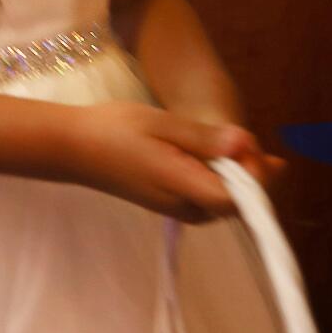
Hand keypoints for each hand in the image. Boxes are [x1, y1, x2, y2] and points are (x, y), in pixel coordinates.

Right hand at [62, 102, 261, 222]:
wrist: (75, 148)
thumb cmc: (115, 130)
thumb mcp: (162, 124)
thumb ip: (205, 139)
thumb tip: (245, 146)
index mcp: (183, 187)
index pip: (239, 200)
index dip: (256, 177)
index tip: (251, 144)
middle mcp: (185, 207)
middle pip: (238, 203)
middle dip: (252, 173)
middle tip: (245, 137)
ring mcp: (179, 209)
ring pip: (226, 200)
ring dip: (238, 174)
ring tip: (235, 141)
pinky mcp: (173, 203)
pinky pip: (210, 196)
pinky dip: (222, 176)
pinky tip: (220, 153)